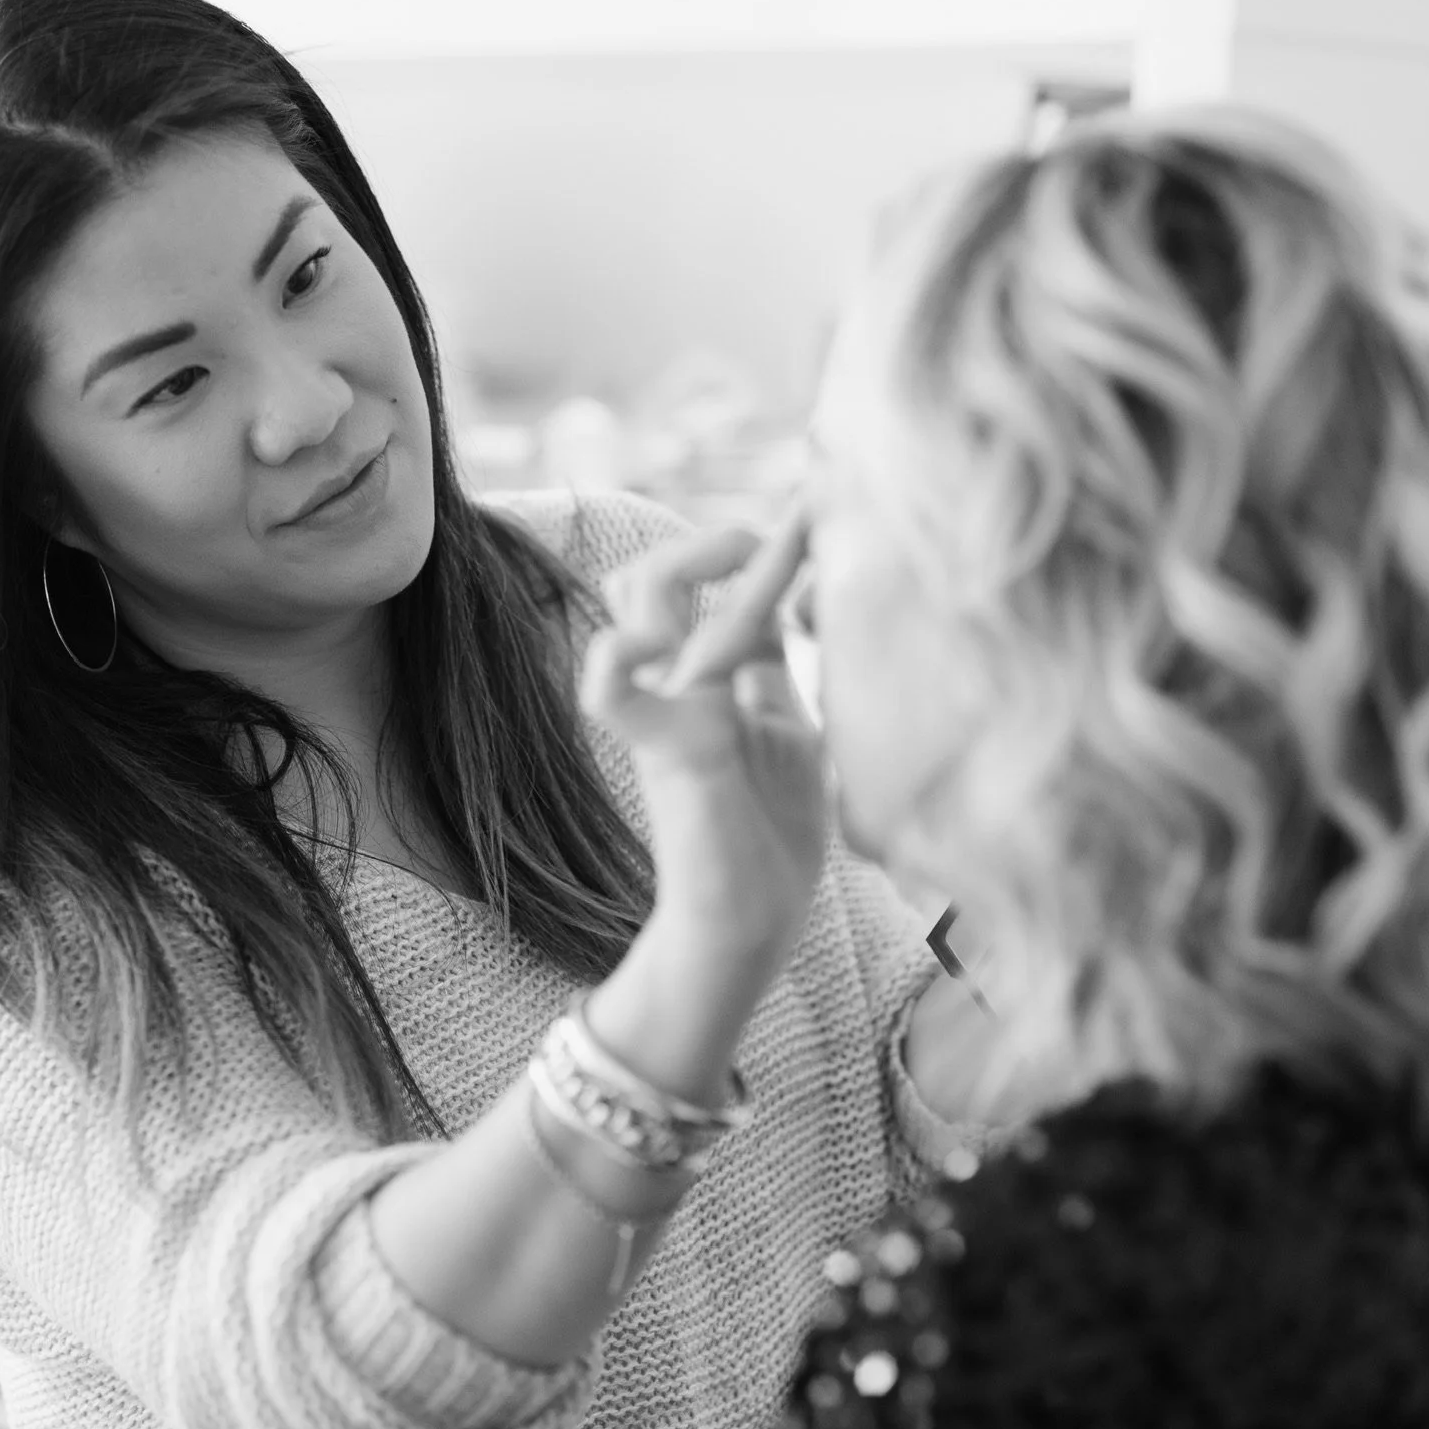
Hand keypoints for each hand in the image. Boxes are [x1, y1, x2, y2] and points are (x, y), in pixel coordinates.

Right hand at [581, 511, 828, 963]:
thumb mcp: (790, 728)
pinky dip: (622, 653)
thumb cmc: (770, 837)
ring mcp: (667, 707)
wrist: (752, 921)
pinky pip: (610, 685)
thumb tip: (801, 596)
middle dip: (715, 541)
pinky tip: (659, 642)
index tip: (818, 506)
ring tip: (745, 567)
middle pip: (658, 571)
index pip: (717, 585)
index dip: (762, 544)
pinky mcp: (664, 744)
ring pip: (645, 595)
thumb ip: (779, 669)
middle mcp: (678, 682)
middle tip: (770, 542)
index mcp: (711, 677)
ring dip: (695, 566)